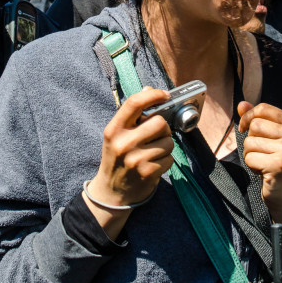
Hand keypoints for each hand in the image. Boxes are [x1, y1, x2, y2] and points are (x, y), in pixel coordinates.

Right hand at [88, 87, 175, 211]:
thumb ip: (132, 114)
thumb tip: (148, 89)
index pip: (134, 103)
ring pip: (169, 141)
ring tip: (152, 153)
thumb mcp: (117, 135)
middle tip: (155, 136)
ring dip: (165, 147)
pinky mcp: (148, 172)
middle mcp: (123, 143)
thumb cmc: (117, 159)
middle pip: (159, 122)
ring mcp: (136, 159)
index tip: (164, 95)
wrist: (111, 192)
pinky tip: (153, 165)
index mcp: (113, 130)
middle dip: (163, 128)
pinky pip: (170, 158)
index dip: (153, 95)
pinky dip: (165, 161)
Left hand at [238, 101, 281, 232]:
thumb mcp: (270, 137)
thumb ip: (257, 119)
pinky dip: (252, 166)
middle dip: (251, 140)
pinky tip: (264, 172)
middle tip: (262, 153)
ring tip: (264, 162)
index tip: (245, 129)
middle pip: (255, 125)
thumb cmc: (277, 162)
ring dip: (251, 154)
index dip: (249, 117)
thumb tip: (241, 104)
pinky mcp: (279, 165)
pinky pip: (250, 158)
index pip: (263, 108)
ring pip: (250, 142)